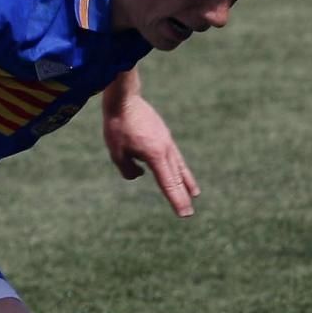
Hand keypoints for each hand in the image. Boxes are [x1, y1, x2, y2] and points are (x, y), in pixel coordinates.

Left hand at [103, 93, 199, 217]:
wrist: (124, 98)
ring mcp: (166, 140)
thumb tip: (138, 174)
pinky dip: (178, 166)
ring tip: (195, 192)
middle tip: (189, 212)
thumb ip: (128, 169)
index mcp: (156, 155)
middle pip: (177, 177)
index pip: (168, 183)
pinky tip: (176, 170)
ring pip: (179, 165)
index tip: (185, 214)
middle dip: (183, 195)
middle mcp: (166, 149)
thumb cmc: (118, 126)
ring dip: (186, 180)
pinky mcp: (163, 134)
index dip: (176, 200)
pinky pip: (173, 155)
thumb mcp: (117, 152)